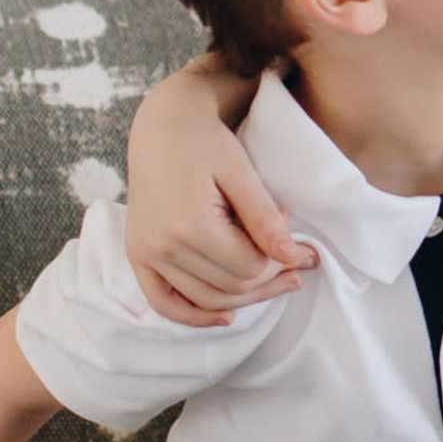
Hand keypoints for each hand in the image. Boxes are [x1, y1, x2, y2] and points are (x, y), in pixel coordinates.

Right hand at [125, 56, 313, 326]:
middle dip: (270, 280)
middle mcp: (162, 247)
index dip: (281, 261)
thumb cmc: (207, 141)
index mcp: (189, 225)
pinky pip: (164, 303)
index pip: (249, 267)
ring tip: (278, 282)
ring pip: (205, 299)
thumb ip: (265, 219)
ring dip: (245, 299)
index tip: (306, 247)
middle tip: (300, 266)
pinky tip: (227, 317)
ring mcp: (146, 254)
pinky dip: (194, 316)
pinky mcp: (137, 255)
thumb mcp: (242, 173)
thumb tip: (296, 258)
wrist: (162, 124)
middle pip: (229, 288)